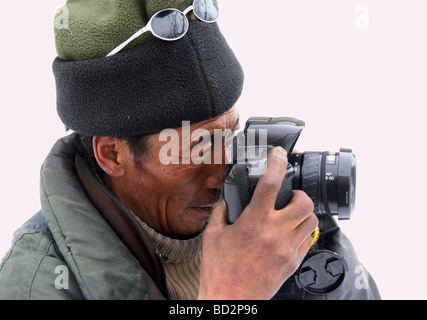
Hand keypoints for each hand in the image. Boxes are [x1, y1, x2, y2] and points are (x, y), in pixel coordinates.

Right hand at [198, 147, 317, 299]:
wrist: (231, 299)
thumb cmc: (220, 271)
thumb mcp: (212, 237)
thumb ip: (221, 213)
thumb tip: (228, 202)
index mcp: (253, 223)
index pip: (270, 184)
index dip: (277, 163)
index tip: (278, 154)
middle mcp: (274, 234)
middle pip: (304, 202)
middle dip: (299, 193)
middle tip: (289, 195)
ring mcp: (286, 249)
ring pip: (310, 220)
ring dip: (303, 212)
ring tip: (290, 214)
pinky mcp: (292, 262)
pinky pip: (307, 240)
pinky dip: (301, 231)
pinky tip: (287, 233)